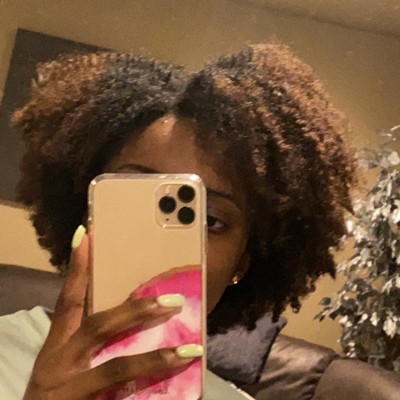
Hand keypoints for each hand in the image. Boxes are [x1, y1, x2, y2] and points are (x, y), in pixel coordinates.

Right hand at [23, 226, 200, 399]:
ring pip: (118, 367)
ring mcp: (71, 389)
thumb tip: (130, 316)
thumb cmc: (54, 394)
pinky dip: (149, 389)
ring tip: (190, 350)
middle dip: (137, 310)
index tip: (88, 236)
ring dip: (156, 358)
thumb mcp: (64, 365)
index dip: (77, 268)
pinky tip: (176, 382)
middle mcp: (60, 363)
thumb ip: (90, 343)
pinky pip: (123, 395)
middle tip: (173, 299)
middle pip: (100, 326)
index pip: (68, 300)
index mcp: (56, 346)